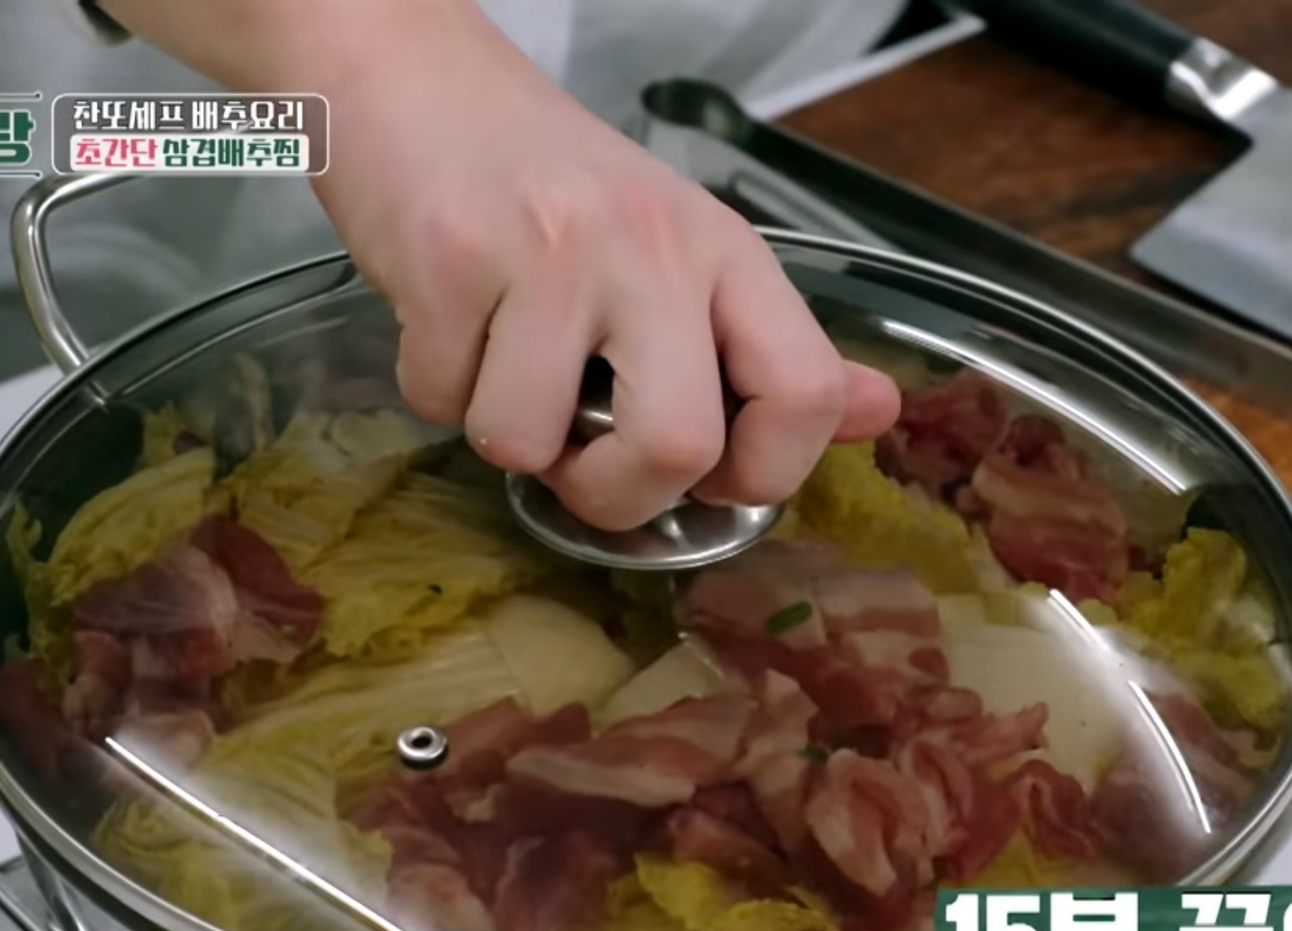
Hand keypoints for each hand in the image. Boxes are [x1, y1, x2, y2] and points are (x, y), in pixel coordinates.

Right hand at [108, 0, 900, 531]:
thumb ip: (771, 347)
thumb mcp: (680, 251)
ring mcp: (550, 250)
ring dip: (500, 438)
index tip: (702, 478)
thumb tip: (877, 411)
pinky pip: (440, 403)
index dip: (760, 475)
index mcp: (724, 252)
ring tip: (500, 368)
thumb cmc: (549, 184)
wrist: (414, 73)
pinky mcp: (451, 258)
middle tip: (579, 465)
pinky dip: (433, 392)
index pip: (804, 392)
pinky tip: (447, 325)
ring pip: (527, 443)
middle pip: (677, 446)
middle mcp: (653, 247)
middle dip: (614, 496)